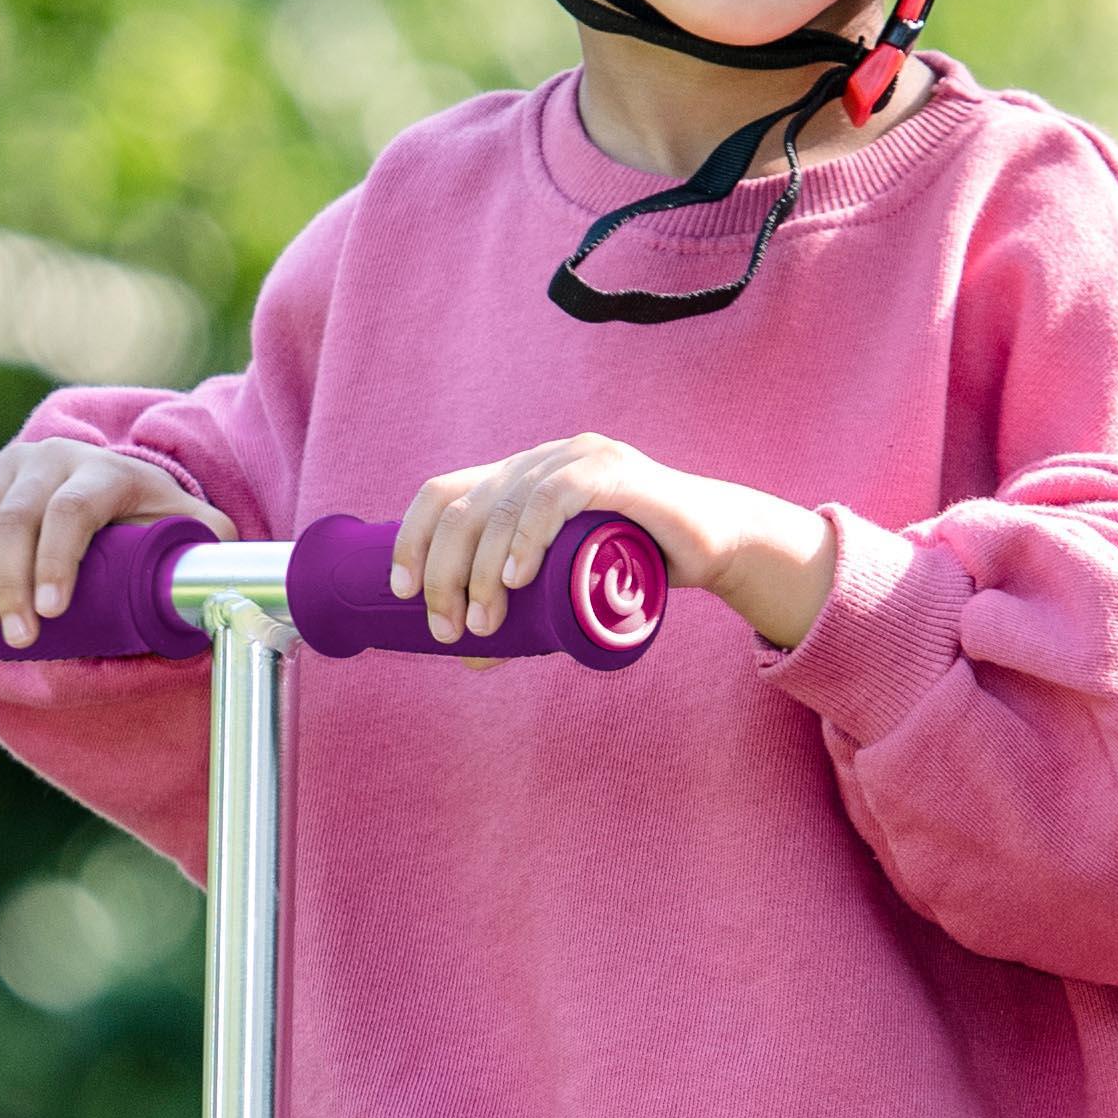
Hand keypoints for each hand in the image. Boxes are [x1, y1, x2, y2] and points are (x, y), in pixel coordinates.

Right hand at [0, 437, 195, 647]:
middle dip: (7, 582)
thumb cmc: (148, 522)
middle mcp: (52, 458)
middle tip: (13, 639)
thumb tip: (232, 583)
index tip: (49, 612)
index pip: (71, 509)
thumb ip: (211, 550)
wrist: (106, 485)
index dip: (55, 558)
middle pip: (16, 516)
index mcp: (105, 470)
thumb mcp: (185, 530)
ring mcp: (7, 464)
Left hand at [392, 437, 835, 651]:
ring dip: (482, 571)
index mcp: (518, 476)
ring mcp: (578, 459)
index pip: (444, 493)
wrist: (716, 546)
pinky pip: (557, 496)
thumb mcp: (566, 590)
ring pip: (504, 507)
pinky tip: (517, 577)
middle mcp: (540, 459)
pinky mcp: (617, 473)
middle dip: (443, 572)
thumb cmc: (638, 568)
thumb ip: (521, 615)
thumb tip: (467, 657)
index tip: (400, 592)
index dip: (411, 539)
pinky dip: (528, 536)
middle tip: (450, 630)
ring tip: (484, 623)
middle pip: (465, 506)